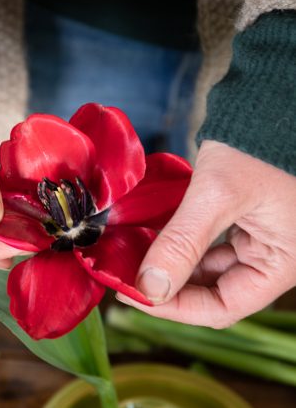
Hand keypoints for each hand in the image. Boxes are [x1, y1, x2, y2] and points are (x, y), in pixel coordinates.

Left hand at [117, 140, 295, 326]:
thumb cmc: (259, 142)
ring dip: (173, 266)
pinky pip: (212, 248)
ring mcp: (264, 243)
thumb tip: (148, 289)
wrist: (274, 99)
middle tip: (127, 276)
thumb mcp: (218, 194)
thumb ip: (182, 243)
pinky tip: (155, 239)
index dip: (174, 307)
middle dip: (169, 286)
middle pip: (215, 293)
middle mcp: (277, 260)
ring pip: (210, 272)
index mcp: (284, 264)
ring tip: (135, 257)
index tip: (132, 294)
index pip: (223, 308)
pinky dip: (183, 247)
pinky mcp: (251, 225)